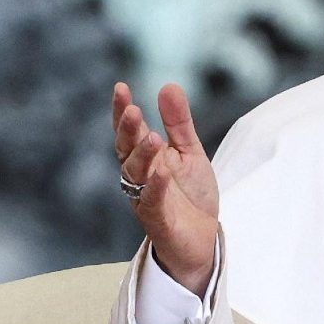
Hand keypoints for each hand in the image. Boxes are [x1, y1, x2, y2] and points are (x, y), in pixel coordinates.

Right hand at [113, 82, 219, 296]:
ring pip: (136, 175)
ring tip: (150, 137)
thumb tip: (168, 85)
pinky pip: (152, 202)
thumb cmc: (191, 195)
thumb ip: (178, 122)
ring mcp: (146, 198)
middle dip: (128, 131)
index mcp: (146, 158)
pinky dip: (156, 187)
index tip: (120, 88)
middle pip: (127, 151)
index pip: (129, 132)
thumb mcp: (189, 152)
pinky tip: (162, 172)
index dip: (122, 111)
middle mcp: (140, 177)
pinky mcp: (158, 220)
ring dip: (141, 156)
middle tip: (132, 110)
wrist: (202, 238)